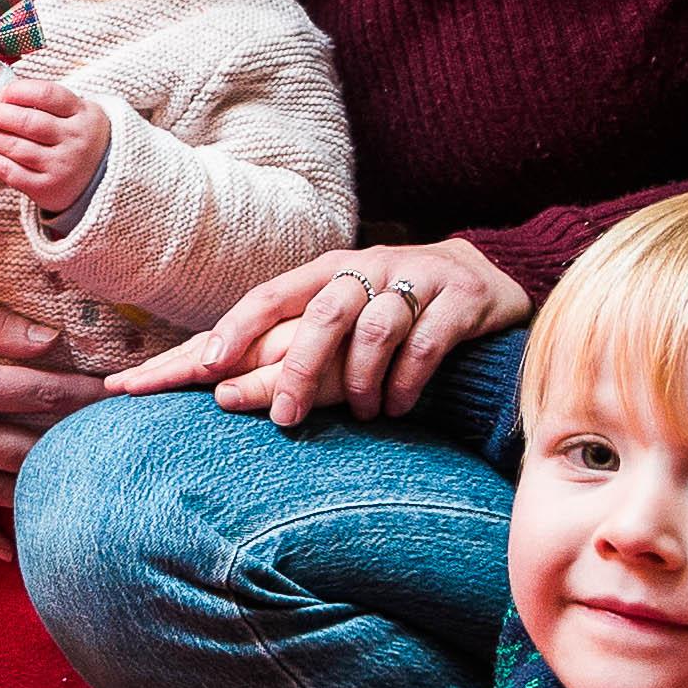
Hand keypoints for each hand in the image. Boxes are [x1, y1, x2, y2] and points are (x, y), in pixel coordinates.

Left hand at [0, 74, 106, 220]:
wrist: (105, 177)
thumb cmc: (78, 137)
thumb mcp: (77, 113)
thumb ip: (46, 102)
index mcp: (83, 114)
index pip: (46, 94)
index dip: (17, 91)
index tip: (0, 94)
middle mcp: (75, 139)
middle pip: (28, 122)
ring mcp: (63, 166)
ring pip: (18, 148)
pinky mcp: (49, 188)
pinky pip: (14, 174)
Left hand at [123, 237, 532, 427]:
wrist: (481, 279)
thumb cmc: (390, 308)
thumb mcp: (339, 317)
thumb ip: (286, 343)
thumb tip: (214, 385)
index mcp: (327, 272)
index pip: (271, 295)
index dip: (238, 328)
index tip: (206, 367)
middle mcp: (368, 268)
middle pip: (323, 314)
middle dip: (300, 369)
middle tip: (285, 419)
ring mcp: (416, 279)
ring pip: (375, 328)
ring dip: (361, 380)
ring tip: (361, 414)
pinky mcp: (460, 299)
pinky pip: (426, 342)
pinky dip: (406, 380)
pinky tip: (396, 407)